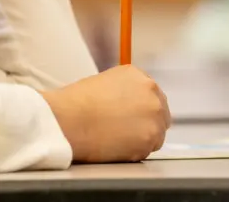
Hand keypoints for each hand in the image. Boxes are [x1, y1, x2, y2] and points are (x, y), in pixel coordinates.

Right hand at [42, 65, 170, 162]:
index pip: (153, 95)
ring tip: (118, 140)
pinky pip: (148, 149)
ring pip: (157, 133)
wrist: (68, 119)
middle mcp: (152, 93)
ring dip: (143, 139)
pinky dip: (136, 152)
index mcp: (140, 77)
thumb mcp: (106, 82)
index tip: (133, 117)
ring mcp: (154, 116)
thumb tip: (130, 105)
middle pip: (160, 113)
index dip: (142, 109)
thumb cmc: (76, 103)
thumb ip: (126, 91)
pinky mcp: (151, 137)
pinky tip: (117, 148)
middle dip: (147, 123)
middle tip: (127, 132)